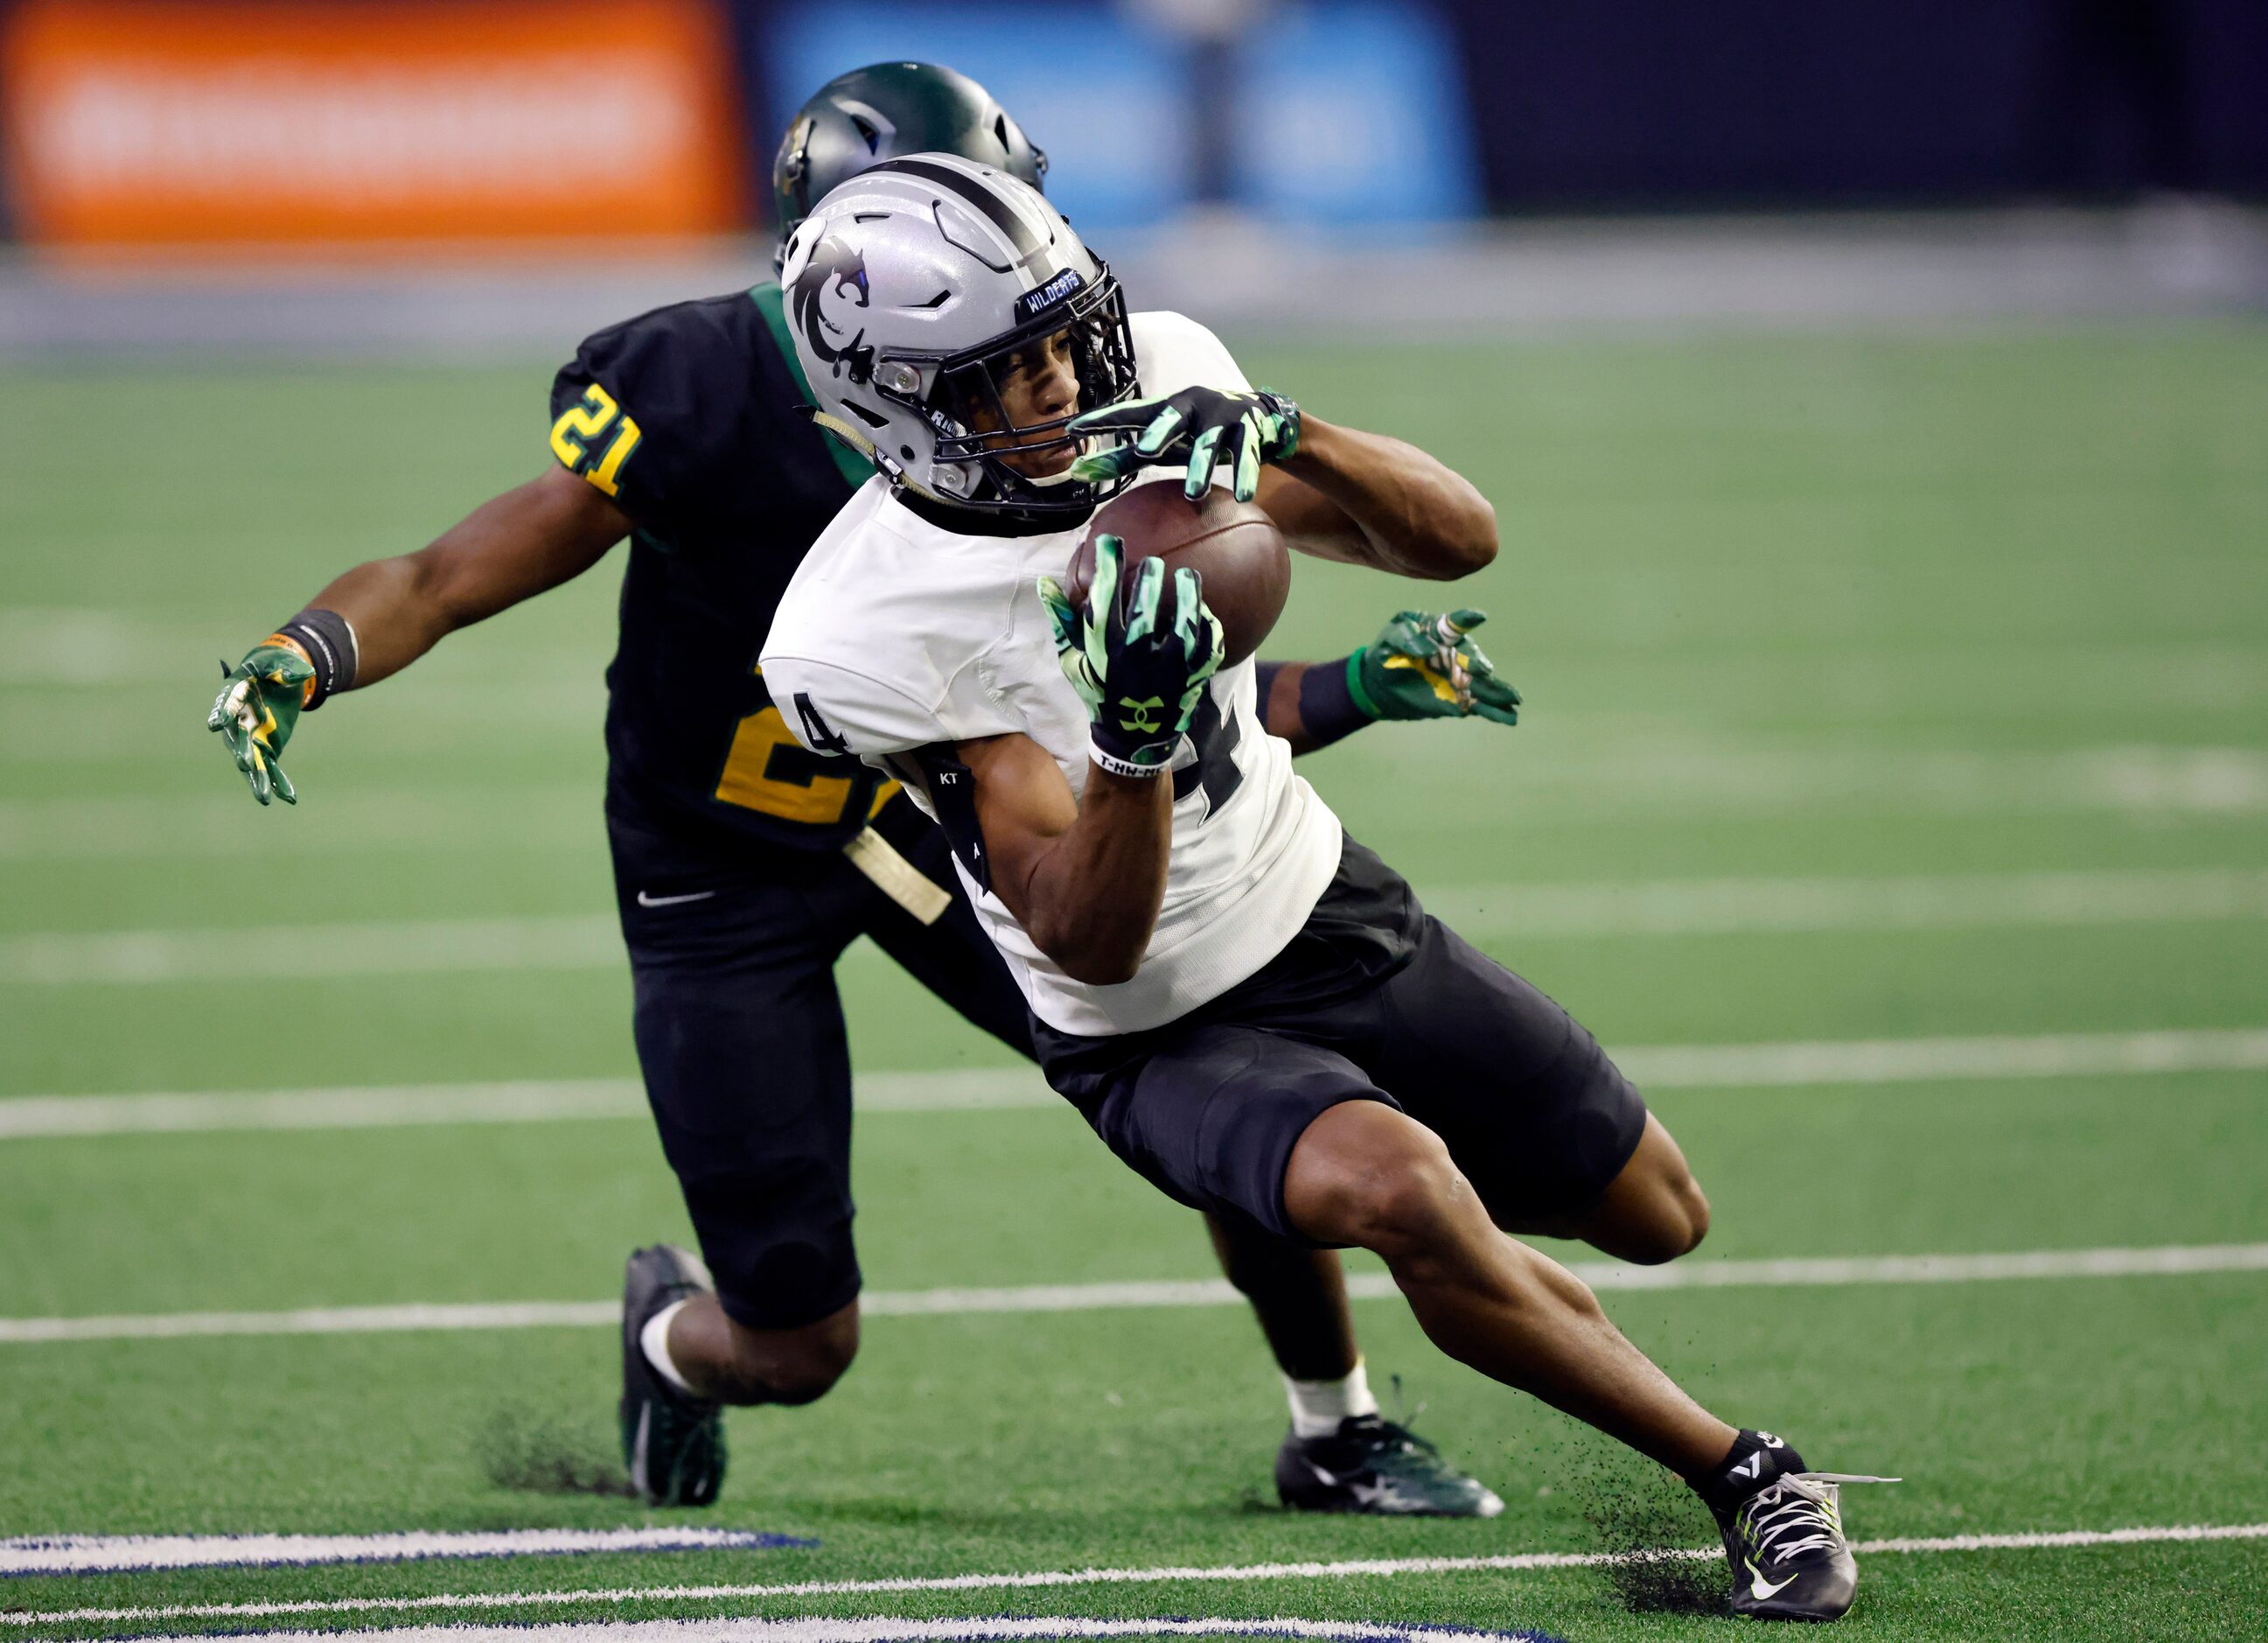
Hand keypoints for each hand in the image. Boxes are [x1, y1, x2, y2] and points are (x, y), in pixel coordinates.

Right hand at [207, 643, 315, 804]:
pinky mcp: (268, 746)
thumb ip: (287, 669)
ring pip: (253, 761)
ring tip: (264, 797)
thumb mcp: (279, 662)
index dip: (222, 713)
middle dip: (241, 751)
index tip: (216, 723)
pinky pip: (271, 767)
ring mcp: (253, 737)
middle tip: (244, 763)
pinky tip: (288, 798)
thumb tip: (304, 673)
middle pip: (238, 738)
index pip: (226, 704)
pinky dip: (280, 782)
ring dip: (258, 778)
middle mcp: (240, 721)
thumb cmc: (273, 666)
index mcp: (236, 695)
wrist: (277, 676)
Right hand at [1038, 535, 1224, 775]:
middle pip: (1144, 606)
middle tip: (1152, 563)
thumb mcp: (1073, 661)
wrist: (1131, 738)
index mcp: (1104, 649)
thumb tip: (1046, 582)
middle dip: (1149, 577)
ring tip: (1187, 575)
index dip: (1107, 564)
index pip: (1103, 597)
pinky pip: (1207, 645)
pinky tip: (1203, 610)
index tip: (1110, 542)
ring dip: (1188, 594)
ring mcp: (1168, 669)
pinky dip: (1208, 624)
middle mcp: (1136, 657)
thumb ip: (1062, 620)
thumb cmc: (1098, 691)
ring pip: (1184, 623)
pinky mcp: (1193, 677)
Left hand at [1068, 386, 1300, 501]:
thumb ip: (1124, 458)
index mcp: (1165, 409)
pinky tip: (1243, 496)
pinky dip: (1244, 474)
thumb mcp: (1163, 446)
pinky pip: (1246, 454)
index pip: (1130, 413)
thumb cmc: (1196, 433)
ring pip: (1210, 442)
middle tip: (1146, 452)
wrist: (1258, 417)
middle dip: (1159, 432)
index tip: (1075, 429)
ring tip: (1193, 494)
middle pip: (1172, 416)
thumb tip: (1077, 472)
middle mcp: (1191, 406)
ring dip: (1202, 467)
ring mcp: (1222, 416)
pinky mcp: (1249, 430)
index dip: (1103, 420)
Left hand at [1355, 609, 1520, 725]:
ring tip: (1515, 700)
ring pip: (1482, 684)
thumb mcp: (1390, 637)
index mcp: (1440, 631)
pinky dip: (1494, 712)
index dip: (1466, 619)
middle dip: (1478, 664)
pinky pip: (1478, 705)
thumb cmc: (1386, 651)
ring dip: (1498, 692)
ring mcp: (1458, 677)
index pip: (1455, 624)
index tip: (1479, 617)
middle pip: (1471, 657)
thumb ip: (1407, 638)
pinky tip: (1511, 718)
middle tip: (1483, 671)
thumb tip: (1430, 649)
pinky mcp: (1457, 700)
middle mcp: (1456, 653)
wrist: (1379, 683)